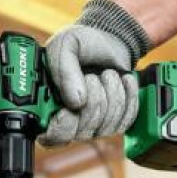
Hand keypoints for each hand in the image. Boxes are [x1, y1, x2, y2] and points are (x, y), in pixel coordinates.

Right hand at [41, 25, 138, 146]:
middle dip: (93, 98)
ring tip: (106, 74)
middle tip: (91, 76)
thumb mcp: (65, 47)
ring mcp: (94, 125)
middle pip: (83, 130)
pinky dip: (128, 95)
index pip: (51, 136)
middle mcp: (70, 122)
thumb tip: (76, 102)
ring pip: (107, 124)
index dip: (61, 127)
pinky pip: (125, 118)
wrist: (109, 41)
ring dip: (111, 93)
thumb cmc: (82, 45)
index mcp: (48, 107)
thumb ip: (64, 71)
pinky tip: (122, 80)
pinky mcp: (117, 121)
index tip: (70, 108)